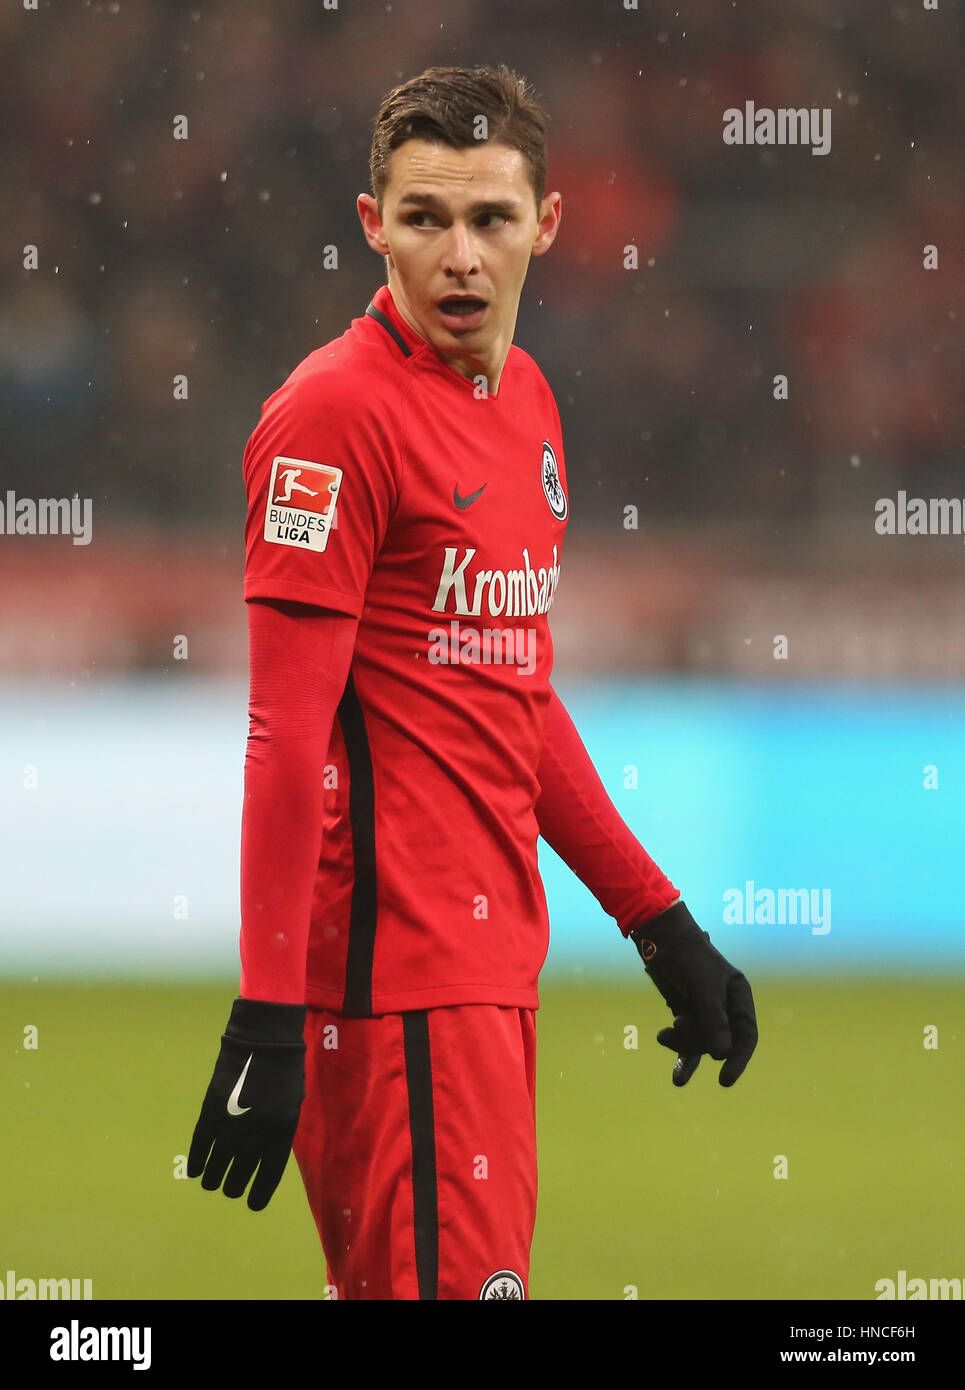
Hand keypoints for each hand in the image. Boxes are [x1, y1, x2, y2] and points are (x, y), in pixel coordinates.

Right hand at [187, 997, 306, 1209]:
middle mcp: (255, 1134)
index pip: (267, 1176)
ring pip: (217, 1166)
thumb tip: (261, 1160)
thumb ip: (279, 1134)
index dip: (258, 1195)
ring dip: (214, 1179)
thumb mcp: (292, 1106)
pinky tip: (196, 1171)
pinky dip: (197, 1161)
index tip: (252, 1204)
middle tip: (231, 1188)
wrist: (263, 1040)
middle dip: (234, 1186)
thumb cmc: (285, 1072)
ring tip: (213, 1182)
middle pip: (239, 1175)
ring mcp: (231, 1123)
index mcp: (281, 1133)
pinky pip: (200, 1146)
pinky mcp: (211, 1111)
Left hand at [630, 901, 757, 1086]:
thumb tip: (721, 1055)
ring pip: (700, 1043)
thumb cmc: (687, 957)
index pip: (746, 1036)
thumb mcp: (703, 987)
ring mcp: (705, 1011)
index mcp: (738, 997)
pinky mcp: (686, 1012)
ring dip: (683, 1044)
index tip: (724, 1079)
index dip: (738, 1059)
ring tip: (664, 1036)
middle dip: (697, 1041)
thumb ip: (712, 1020)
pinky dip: (678, 1049)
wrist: (660, 939)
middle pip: (719, 1042)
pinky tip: (674, 1067)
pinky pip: (686, 1040)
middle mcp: (725, 1007)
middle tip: (678, 1027)